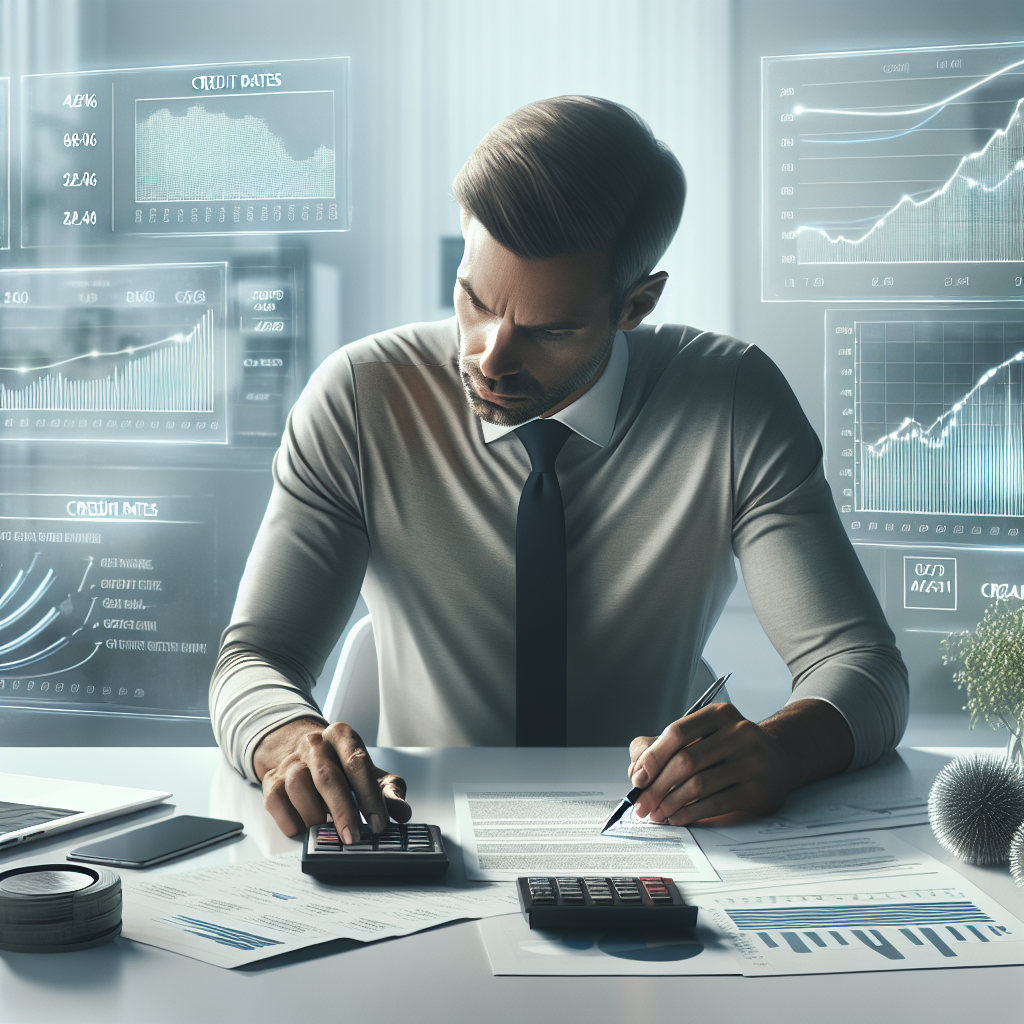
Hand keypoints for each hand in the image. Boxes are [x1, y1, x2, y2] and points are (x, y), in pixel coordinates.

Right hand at [253, 717, 410, 840]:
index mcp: (341, 736)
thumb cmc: (341, 766)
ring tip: (329, 831)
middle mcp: (314, 744)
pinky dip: (292, 822)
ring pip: (299, 788)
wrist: (302, 753)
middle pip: (327, 777)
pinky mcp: (271, 781)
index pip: (357, 763)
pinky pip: (277, 804)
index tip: (378, 822)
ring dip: (316, 816)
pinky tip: (306, 829)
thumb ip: (388, 790)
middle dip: (342, 810)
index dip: (369, 795)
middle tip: (354, 837)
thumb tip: (402, 812)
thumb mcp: (369, 772)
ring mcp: (289, 761)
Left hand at [626, 699, 853, 825]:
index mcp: (719, 714)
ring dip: (670, 803)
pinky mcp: (759, 789)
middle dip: (657, 787)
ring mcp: (752, 761)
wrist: (778, 760)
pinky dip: (690, 813)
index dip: (653, 757)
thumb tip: (636, 771)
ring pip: (699, 784)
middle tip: (642, 805)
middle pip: (686, 761)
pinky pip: (715, 803)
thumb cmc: (729, 749)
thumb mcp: (702, 737)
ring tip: (656, 814)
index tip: (638, 779)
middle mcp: (739, 732)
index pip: (677, 732)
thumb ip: (664, 747)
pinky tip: (676, 818)